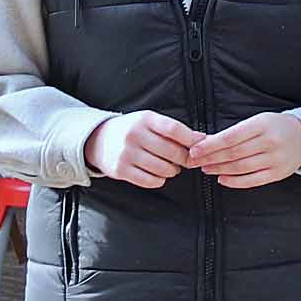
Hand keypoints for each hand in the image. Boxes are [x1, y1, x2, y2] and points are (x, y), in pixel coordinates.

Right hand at [85, 110, 203, 188]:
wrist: (98, 139)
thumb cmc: (132, 129)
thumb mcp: (148, 121)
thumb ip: (171, 129)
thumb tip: (200, 139)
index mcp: (145, 119)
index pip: (173, 129)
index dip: (191, 139)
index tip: (201, 144)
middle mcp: (134, 135)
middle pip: (171, 151)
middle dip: (185, 158)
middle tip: (188, 160)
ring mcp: (126, 154)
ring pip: (162, 168)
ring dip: (173, 171)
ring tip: (173, 167)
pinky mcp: (121, 171)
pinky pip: (149, 181)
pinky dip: (160, 180)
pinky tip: (159, 175)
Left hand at [187, 113, 300, 188]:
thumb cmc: (275, 127)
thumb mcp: (259, 121)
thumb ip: (236, 132)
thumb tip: (208, 143)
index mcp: (263, 124)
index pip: (231, 137)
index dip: (210, 145)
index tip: (195, 149)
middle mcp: (270, 142)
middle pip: (233, 153)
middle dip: (210, 158)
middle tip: (194, 161)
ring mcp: (275, 159)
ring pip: (241, 168)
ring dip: (219, 169)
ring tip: (206, 168)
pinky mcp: (277, 174)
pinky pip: (252, 180)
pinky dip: (234, 182)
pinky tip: (222, 179)